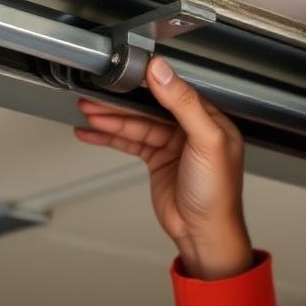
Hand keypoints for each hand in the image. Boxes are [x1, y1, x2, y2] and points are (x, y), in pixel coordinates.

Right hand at [74, 55, 253, 279]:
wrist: (204, 232)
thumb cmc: (217, 194)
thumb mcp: (205, 141)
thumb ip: (185, 103)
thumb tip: (163, 72)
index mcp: (210, 119)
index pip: (175, 91)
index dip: (148, 83)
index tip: (125, 73)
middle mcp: (191, 130)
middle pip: (150, 108)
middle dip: (121, 103)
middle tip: (95, 95)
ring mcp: (172, 146)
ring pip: (136, 125)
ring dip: (111, 119)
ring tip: (87, 111)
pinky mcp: (158, 161)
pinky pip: (131, 143)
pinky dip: (110, 138)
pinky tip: (92, 132)